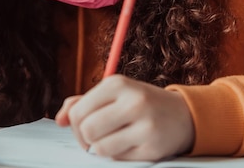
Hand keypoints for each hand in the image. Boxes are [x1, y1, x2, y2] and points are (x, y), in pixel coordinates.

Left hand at [55, 75, 193, 160]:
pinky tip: (130, 144)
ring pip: (100, 148)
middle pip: (86, 130)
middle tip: (96, 138)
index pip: (78, 110)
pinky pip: (118, 159)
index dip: (74, 125)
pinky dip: (118, 155)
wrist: (184, 115)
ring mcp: (145, 125)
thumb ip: (84, 103)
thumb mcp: (114, 95)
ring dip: (102, 149)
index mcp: (118, 83)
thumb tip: (59, 119)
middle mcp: (133, 101)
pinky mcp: (152, 147)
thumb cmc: (142, 104)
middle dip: (86, 139)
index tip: (83, 127)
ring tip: (114, 140)